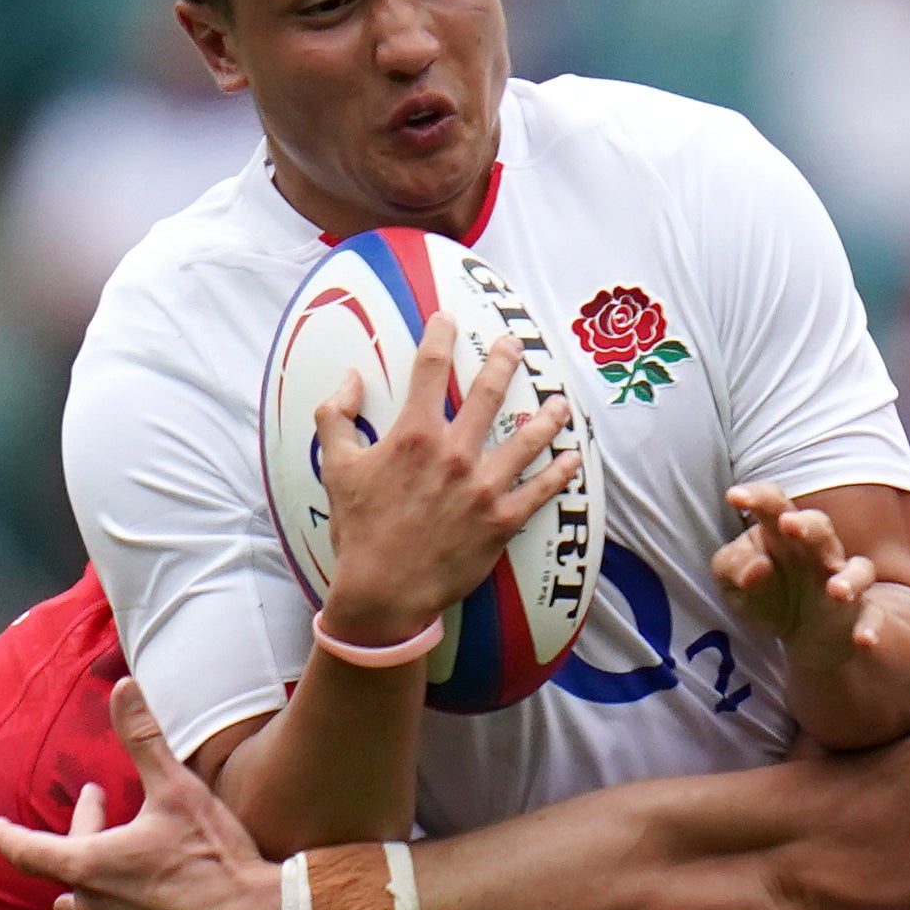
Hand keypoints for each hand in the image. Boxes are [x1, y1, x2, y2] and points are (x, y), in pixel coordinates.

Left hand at [0, 686, 289, 909]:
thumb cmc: (215, 859)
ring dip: (98, 876)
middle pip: (69, 867)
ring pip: (91, 904)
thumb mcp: (178, 791)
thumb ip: (144, 739)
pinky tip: (146, 900)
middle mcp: (93, 908)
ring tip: (109, 861)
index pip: (27, 850)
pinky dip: (123, 909)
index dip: (6, 837)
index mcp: (89, 866)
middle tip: (95, 803)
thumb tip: (124, 687)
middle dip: (81, 831)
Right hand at [320, 325, 570, 641]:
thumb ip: (335, 416)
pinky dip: (560, 473)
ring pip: (527, 439)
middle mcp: (454, 454)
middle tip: (517, 344)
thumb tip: (349, 379)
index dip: (439, 337)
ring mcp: (482, 487)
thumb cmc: (359, 530)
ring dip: (549, 417)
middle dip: (505, 361)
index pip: (429, 370)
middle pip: (487, 394)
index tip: (448, 319)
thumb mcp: (335, 468)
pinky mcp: (502, 521)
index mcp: (413, 437)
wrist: (383, 590)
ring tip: (562, 402)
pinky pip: (540, 491)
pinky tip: (574, 458)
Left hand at [714, 482, 909, 684]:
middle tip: (788, 525)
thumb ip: (733, 569)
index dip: (757, 497)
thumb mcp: (733, 585)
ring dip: (850, 578)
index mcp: (780, 535)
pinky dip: (872, 627)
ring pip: (858, 569)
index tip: (734, 497)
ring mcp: (841, 581)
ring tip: (836, 590)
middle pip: (819, 528)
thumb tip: (756, 568)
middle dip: (806, 525)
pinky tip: (864, 640)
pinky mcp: (858, 614)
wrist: (802, 637)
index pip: (773, 505)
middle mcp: (816, 552)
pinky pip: (872, 616)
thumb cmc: (766, 595)